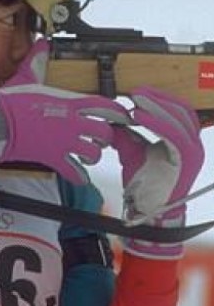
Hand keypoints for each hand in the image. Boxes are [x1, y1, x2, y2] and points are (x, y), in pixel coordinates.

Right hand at [0, 39, 129, 183]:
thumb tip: (41, 44)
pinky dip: (78, 176)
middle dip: (105, 136)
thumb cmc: (10, 102)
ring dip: (93, 155)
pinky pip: (74, 172)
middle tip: (100, 137)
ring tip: (88, 155)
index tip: (122, 116)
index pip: (105, 106)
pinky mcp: (53, 158)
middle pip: (105, 133)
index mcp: (69, 103)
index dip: (118, 112)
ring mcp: (64, 142)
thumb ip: (37, 62)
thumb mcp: (27, 78)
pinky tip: (78, 175)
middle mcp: (72, 124)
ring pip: (94, 153)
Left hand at [112, 86, 204, 258]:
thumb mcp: (132, 153)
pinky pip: (174, 135)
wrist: (149, 212)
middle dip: (158, 98)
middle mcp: (193, 144)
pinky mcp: (187, 160)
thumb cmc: (144, 185)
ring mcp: (193, 152)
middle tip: (135, 93)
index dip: (159, 98)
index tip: (137, 93)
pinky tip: (138, 116)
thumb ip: (126, 135)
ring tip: (136, 102)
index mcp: (183, 140)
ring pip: (179, 119)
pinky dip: (156, 122)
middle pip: (181, 110)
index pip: (177, 110)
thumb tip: (113, 119)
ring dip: (156, 106)